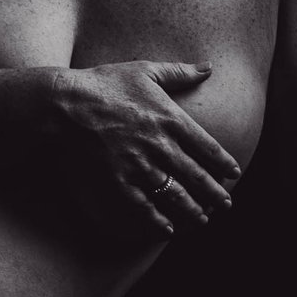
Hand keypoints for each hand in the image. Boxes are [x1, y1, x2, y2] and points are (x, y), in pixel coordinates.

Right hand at [44, 61, 241, 236]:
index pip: (208, 148)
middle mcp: (160, 146)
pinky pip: (144, 208)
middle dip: (215, 194)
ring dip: (193, 211)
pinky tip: (167, 229)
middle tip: (226, 205)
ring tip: (202, 220)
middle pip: (197, 177)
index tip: (233, 174)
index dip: (224, 164)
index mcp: (171, 119)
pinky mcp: (118, 181)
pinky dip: (158, 221)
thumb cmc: (103, 83)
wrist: (64, 104)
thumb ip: (179, 72)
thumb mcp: (144, 70)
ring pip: (175, 196)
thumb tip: (208, 67)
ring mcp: (139, 166)